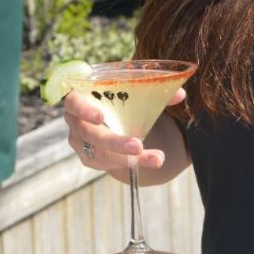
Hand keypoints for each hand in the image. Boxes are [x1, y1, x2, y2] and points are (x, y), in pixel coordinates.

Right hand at [63, 88, 186, 170]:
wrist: (112, 115)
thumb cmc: (118, 96)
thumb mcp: (132, 90)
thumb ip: (155, 91)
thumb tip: (180, 94)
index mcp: (80, 97)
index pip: (73, 102)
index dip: (84, 109)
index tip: (101, 116)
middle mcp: (75, 121)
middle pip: (90, 134)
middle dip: (115, 142)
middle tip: (138, 146)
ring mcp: (80, 142)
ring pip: (100, 154)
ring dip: (127, 158)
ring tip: (156, 158)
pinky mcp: (90, 158)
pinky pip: (108, 163)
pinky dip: (129, 163)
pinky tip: (149, 160)